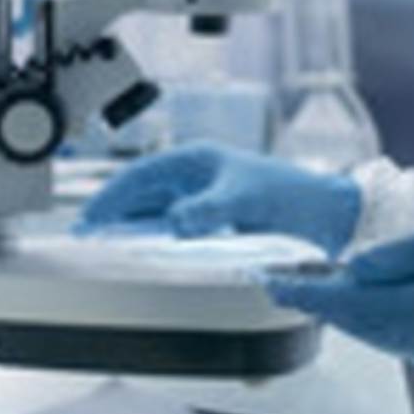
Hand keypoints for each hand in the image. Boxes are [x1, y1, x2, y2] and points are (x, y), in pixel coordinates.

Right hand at [78, 143, 361, 256]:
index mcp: (198, 160)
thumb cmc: (293, 195)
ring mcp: (204, 197)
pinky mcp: (216, 219)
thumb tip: (175, 223)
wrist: (329, 214)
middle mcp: (197, 176)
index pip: (141, 176)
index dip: (112, 197)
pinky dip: (154, 238)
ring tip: (104, 245)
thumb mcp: (245, 199)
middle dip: (112, 212)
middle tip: (84, 235)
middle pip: (142, 194)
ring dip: (130, 226)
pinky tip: (144, 252)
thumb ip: (208, 210)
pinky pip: (174, 227)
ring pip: (154, 211)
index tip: (90, 218)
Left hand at [267, 214, 413, 380]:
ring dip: (359, 310)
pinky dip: (391, 320)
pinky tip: (386, 297)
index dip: (307, 295)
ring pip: (388, 335)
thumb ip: (409, 255)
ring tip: (330, 282)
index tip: (272, 280)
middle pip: (364, 326)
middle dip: (327, 302)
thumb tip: (357, 266)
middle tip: (291, 276)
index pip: (352, 309)